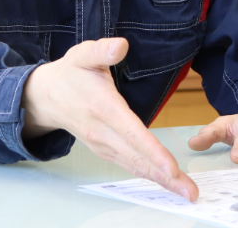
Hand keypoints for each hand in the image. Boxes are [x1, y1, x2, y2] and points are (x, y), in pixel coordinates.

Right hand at [21, 38, 198, 200]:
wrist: (47, 96)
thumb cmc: (70, 74)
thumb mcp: (83, 54)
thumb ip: (102, 50)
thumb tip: (120, 46)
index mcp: (103, 107)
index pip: (132, 133)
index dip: (153, 151)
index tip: (171, 167)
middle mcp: (103, 132)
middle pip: (137, 158)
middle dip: (165, 176)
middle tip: (190, 192)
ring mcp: (102, 144)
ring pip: (134, 166)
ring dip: (160, 181)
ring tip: (184, 191)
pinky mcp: (104, 150)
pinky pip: (129, 165)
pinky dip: (148, 176)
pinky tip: (164, 182)